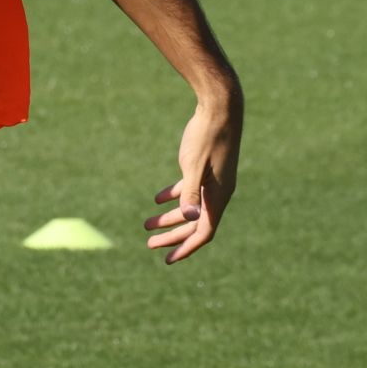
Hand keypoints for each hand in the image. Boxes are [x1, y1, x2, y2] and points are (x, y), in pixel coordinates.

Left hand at [144, 91, 240, 263]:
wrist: (220, 108)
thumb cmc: (207, 136)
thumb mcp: (194, 165)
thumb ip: (191, 192)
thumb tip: (190, 217)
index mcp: (218, 197)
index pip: (203, 232)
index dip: (186, 247)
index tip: (167, 259)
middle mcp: (217, 192)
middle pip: (194, 224)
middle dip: (172, 236)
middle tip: (148, 244)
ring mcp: (212, 181)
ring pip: (190, 207)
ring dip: (169, 218)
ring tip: (146, 224)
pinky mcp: (204, 168)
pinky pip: (189, 189)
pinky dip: (173, 196)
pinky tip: (156, 200)